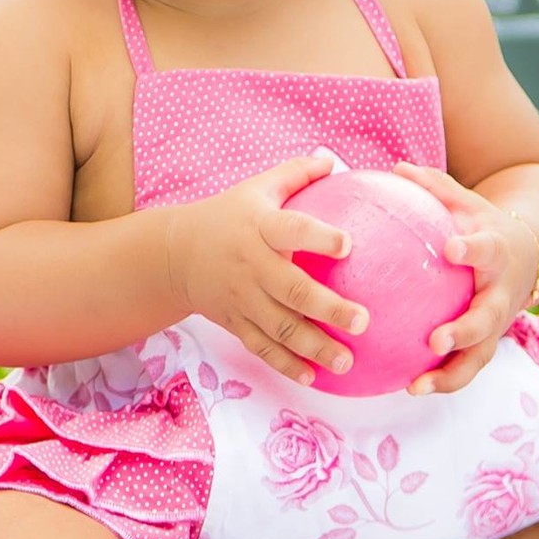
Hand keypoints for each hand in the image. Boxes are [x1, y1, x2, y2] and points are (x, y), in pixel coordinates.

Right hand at [166, 151, 370, 386]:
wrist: (175, 254)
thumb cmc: (229, 216)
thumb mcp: (256, 188)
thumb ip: (296, 174)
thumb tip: (335, 160)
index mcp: (259, 227)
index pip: (291, 229)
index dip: (318, 237)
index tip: (349, 244)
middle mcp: (251, 265)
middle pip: (292, 290)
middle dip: (328, 308)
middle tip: (363, 320)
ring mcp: (241, 298)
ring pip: (280, 327)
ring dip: (314, 347)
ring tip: (347, 360)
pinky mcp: (235, 322)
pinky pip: (261, 347)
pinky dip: (285, 365)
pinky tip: (313, 377)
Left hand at [392, 162, 538, 395]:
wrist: (529, 256)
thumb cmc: (484, 226)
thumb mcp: (468, 203)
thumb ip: (435, 187)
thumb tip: (396, 168)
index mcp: (496, 253)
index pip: (487, 248)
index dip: (472, 250)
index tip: (451, 249)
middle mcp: (501, 294)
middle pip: (488, 318)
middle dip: (465, 331)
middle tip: (436, 340)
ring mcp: (496, 324)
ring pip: (479, 356)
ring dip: (451, 375)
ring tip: (416, 386)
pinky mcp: (486, 345)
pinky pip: (466, 369)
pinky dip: (441, 382)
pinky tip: (406, 388)